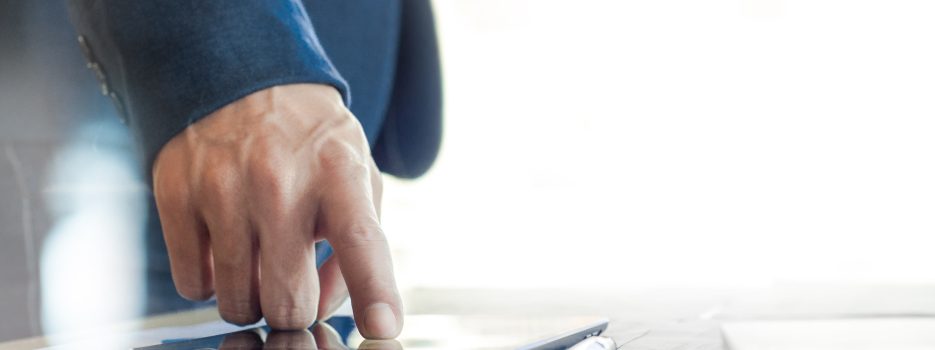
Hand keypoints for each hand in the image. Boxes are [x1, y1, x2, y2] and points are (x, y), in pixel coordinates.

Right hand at [152, 84, 401, 337]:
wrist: (240, 78)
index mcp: (337, 172)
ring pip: (236, 302)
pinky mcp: (176, 196)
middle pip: (287, 300)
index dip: (374, 289)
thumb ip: (357, 245)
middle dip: (292, 309)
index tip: (383, 326)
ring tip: (257, 258)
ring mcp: (222, 188)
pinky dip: (209, 280)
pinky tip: (222, 244)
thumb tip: (326, 307)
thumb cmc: (309, 141)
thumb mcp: (355, 175)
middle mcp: (279, 181)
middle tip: (291, 284)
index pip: (361, 239)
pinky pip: (191, 286)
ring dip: (250, 297)